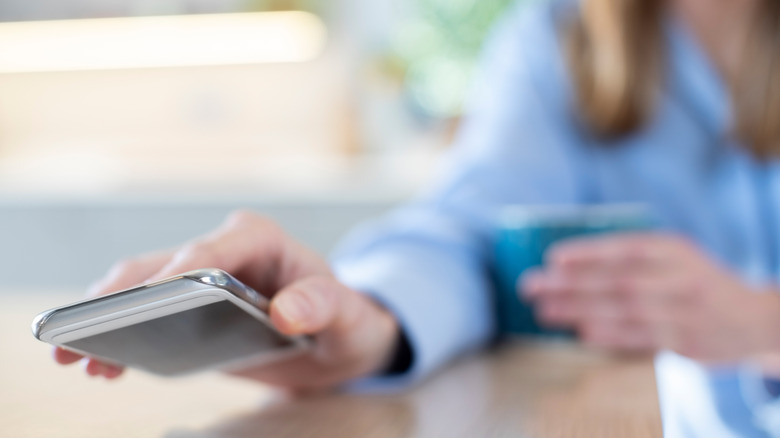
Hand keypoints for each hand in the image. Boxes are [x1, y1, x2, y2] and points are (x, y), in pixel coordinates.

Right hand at [54, 210, 399, 391]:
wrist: (336, 340)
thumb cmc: (345, 319)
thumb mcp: (346, 315)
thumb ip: (323, 306)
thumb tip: (286, 310)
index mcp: (260, 239)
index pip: (211, 248)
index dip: (177, 271)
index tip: (148, 298)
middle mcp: (225, 250)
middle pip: (162, 266)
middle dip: (120, 296)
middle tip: (83, 329)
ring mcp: (202, 277)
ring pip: (142, 288)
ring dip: (107, 316)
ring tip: (77, 354)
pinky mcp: (190, 306)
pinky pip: (146, 314)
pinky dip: (121, 335)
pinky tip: (103, 363)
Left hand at [521, 233, 779, 361]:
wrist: (755, 319)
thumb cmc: (696, 282)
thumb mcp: (674, 256)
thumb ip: (633, 256)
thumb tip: (569, 262)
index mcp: (673, 249)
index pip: (623, 248)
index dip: (587, 253)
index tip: (552, 257)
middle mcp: (678, 277)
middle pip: (615, 280)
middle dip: (568, 283)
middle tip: (531, 285)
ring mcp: (683, 311)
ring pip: (622, 310)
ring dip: (578, 310)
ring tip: (544, 310)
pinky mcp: (686, 342)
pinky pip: (640, 338)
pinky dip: (610, 335)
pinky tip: (581, 332)